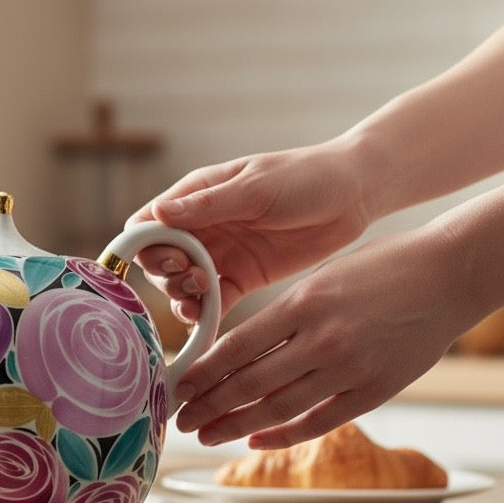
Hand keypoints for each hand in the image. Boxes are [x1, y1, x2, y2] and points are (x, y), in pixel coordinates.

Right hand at [127, 139, 371, 321]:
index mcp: (196, 196)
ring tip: (200, 302)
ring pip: (181, 285)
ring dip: (182, 297)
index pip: (147, 224)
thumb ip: (207, 205)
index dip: (148, 246)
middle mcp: (202, 227)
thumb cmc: (306, 176)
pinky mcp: (242, 279)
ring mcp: (220, 255)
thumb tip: (157, 214)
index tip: (172, 257)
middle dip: (167, 276)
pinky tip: (206, 326)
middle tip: (195, 279)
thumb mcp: (255, 187)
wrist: (356, 195)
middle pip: (159, 261)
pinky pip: (213, 302)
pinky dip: (205, 315)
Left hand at [170, 226, 470, 448]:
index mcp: (302, 302)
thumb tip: (235, 352)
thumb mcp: (320, 278)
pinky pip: (319, 421)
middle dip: (208, 405)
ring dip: (235, 425)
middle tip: (180, 420)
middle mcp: (322, 338)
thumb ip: (282, 317)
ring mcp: (350, 368)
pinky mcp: (375, 390)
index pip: (235, 346)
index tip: (177, 387)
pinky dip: (283, 434)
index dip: (202, 372)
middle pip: (249, 382)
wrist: (450, 275)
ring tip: (207, 434)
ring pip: (278, 407)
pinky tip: (255, 439)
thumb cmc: (380, 269)